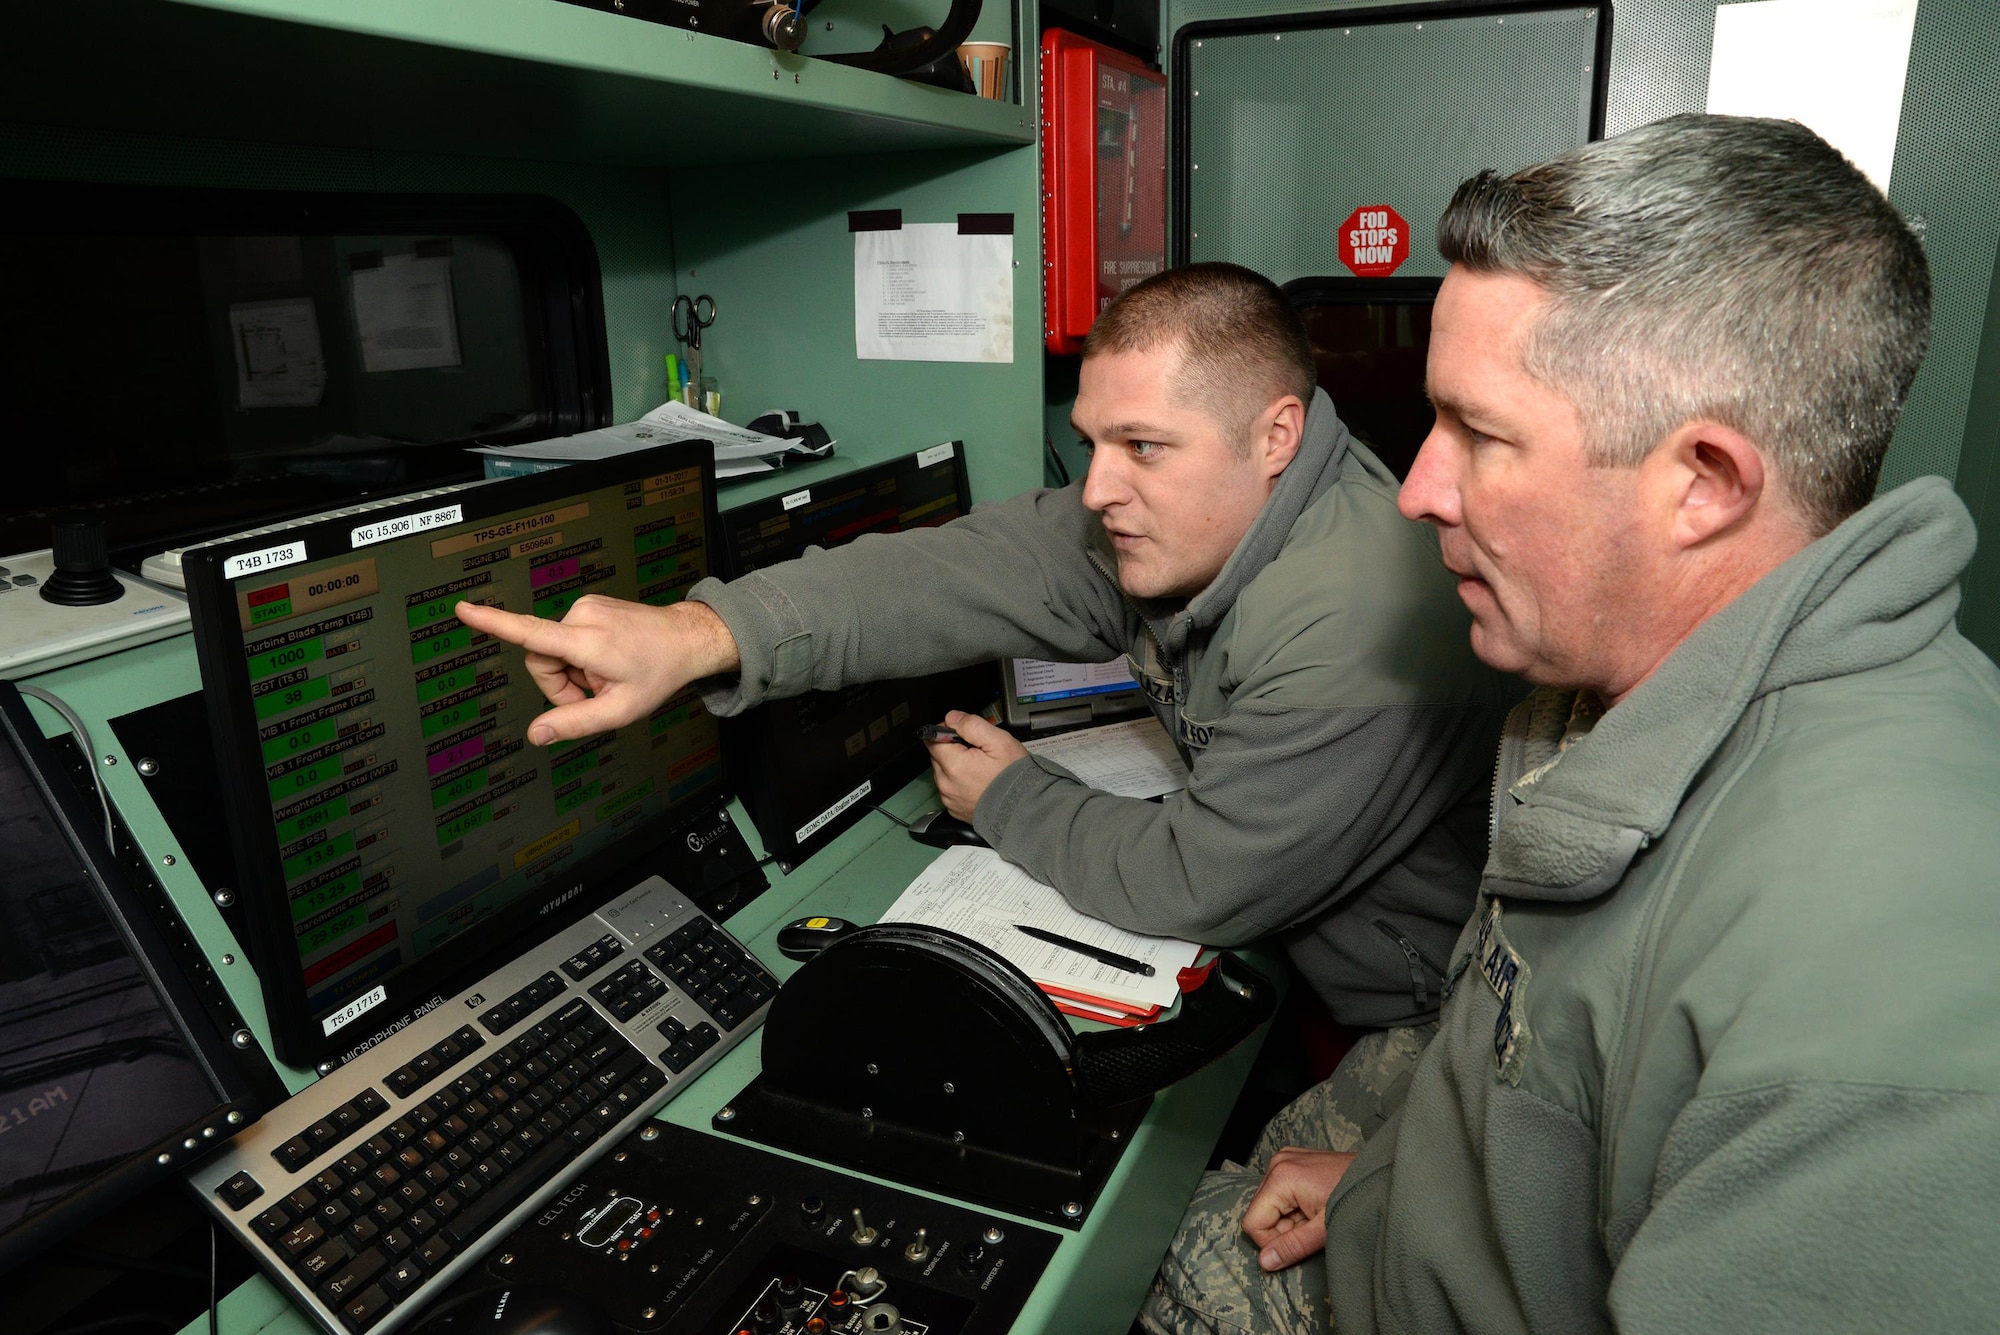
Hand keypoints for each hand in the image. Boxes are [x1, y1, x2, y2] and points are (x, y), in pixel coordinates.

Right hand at [454, 596, 739, 745]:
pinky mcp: (589, 605)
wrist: (687, 639)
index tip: (464, 610)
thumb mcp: (620, 710)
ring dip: (573, 671)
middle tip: (593, 696)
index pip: (530, 633)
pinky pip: (567, 638)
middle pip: (540, 660)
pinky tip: (608, 660)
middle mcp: (582, 617)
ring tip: (607, 675)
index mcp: (587, 641)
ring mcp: (586, 607)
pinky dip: (581, 656)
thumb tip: (536, 735)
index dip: (493, 623)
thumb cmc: (659, 673)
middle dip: (559, 685)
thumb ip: (575, 723)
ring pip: (553, 651)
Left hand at [924, 710, 1027, 820]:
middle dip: (952, 749)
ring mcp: (949, 799)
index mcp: (954, 765)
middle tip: (977, 752)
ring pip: (943, 773)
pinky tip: (978, 783)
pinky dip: (959, 784)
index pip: (933, 739)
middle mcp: (946, 784)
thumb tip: (952, 718)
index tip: (963, 734)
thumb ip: (973, 725)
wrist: (1025, 810)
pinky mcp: (954, 809)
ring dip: (955, 767)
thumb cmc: (1014, 778)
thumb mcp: (1000, 741)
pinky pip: (950, 789)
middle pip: (937, 756)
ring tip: (979, 769)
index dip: (947, 731)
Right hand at [1241, 1148, 1355, 1271]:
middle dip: (1283, 1228)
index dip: (1272, 1241)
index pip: (1253, 1223)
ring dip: (1290, 1217)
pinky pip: (1280, 1190)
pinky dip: (1294, 1204)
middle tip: (1312, 1227)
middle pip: (1260, 1212)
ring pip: (1270, 1203)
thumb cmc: (1357, 1198)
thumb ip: (1292, 1246)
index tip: (1299, 1241)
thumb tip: (1264, 1262)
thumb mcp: (1324, 1230)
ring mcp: (1286, 1158)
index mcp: (1281, 1177)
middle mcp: (1278, 1163)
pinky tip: (1315, 1204)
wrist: (1381, 1175)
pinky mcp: (1294, 1160)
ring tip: (1316, 1215)